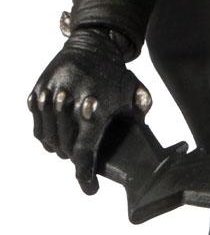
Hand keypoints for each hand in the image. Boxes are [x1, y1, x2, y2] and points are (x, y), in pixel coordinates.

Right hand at [29, 28, 152, 193]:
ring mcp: (51, 98)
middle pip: (65, 149)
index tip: (90, 189)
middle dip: (75, 159)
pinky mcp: (38, 93)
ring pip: (48, 140)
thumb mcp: (134, 92)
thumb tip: (146, 131)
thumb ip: (141, 112)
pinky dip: (46, 135)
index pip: (83, 152)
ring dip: (59, 149)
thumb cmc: (115, 74)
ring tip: (70, 148)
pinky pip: (38, 126)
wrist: (92, 45)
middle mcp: (70, 104)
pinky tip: (58, 135)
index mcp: (96, 108)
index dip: (85, 176)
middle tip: (84, 160)